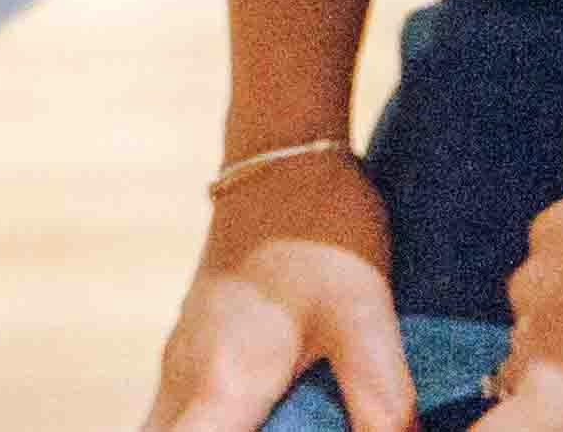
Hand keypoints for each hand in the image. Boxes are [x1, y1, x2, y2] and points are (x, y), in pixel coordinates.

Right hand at [141, 149, 411, 431]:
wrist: (281, 157)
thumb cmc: (322, 233)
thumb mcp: (365, 317)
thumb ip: (380, 399)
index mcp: (222, 382)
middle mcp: (188, 378)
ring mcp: (184, 361)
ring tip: (277, 430)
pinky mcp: (196, 349)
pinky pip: (182, 417)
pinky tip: (261, 426)